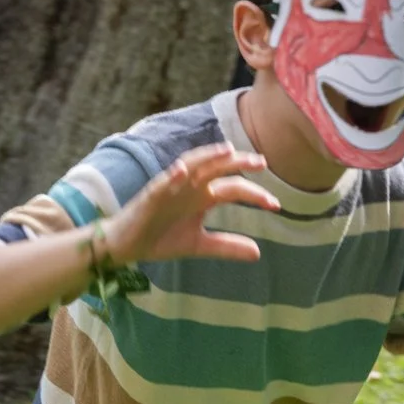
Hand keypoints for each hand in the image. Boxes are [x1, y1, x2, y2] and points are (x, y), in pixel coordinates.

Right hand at [101, 143, 278, 266]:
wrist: (127, 246)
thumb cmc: (162, 238)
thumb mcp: (199, 245)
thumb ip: (227, 246)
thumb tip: (258, 252)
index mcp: (203, 196)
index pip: (233, 188)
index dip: (255, 194)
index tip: (276, 205)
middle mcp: (190, 186)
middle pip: (217, 168)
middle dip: (238, 163)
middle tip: (262, 162)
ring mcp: (170, 188)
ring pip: (191, 165)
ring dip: (208, 156)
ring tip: (226, 151)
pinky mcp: (150, 195)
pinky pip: (161, 183)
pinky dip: (171, 176)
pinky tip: (181, 171)